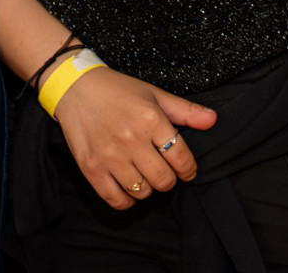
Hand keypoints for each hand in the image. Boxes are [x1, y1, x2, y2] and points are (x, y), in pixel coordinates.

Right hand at [52, 67, 217, 209]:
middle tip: (164, 171)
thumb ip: (185, 110)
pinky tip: (129, 188)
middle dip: (169, 179)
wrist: (74, 87)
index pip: (181, 158)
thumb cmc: (117, 90)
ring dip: (148, 188)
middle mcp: (131, 138)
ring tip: (144, 175)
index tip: (186, 170)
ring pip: (142, 192)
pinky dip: (127, 200)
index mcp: (150, 119)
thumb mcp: (153, 94)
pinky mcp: (91, 167)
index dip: (188, 169)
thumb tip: (213, 120)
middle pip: (163, 180)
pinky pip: (116, 199)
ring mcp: (109, 155)